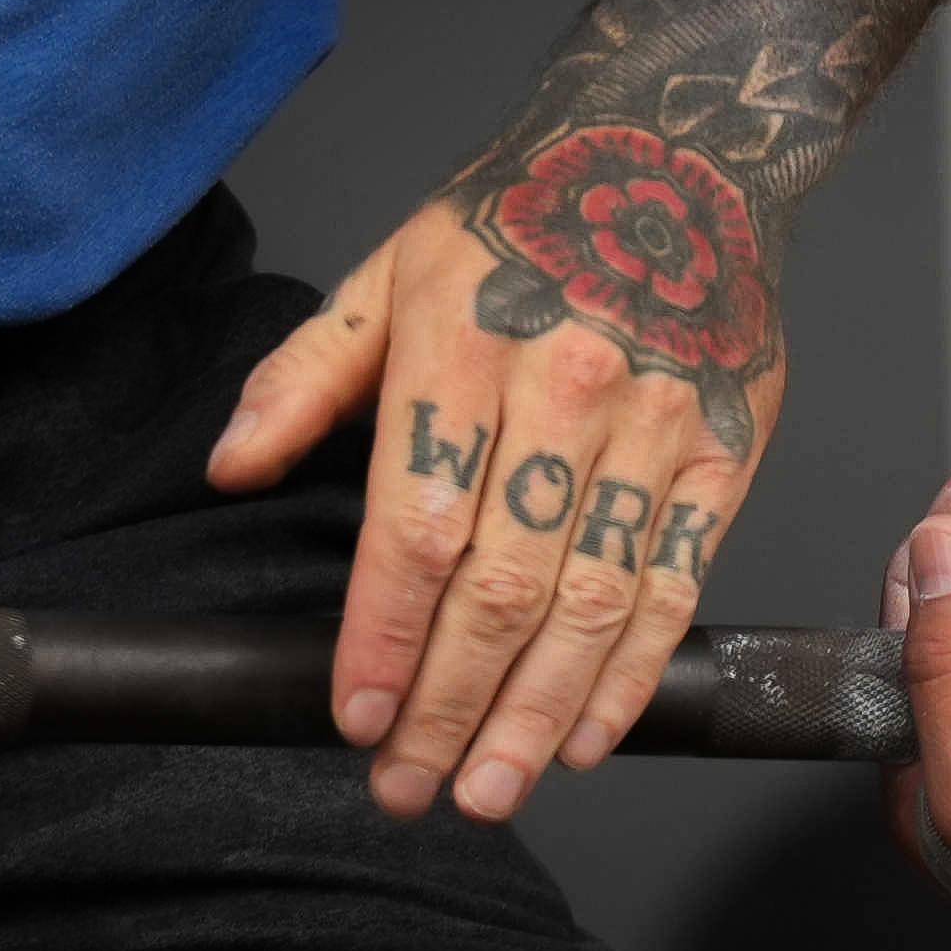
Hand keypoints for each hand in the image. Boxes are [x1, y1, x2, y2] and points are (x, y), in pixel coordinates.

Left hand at [206, 174, 781, 821]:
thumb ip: (306, 376)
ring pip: (593, 605)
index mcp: (467, 347)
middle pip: (502, 587)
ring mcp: (655, 431)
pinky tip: (589, 737)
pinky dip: (634, 673)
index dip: (384, 637)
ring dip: (536, 714)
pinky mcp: (722, 458)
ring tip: (491, 791)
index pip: (417, 525)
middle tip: (412, 786)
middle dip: (450, 704)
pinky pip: (677, 585)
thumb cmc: (526, 215)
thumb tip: (229, 466)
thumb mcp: (393, 270)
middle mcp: (566, 394)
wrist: (682, 159)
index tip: (357, 719)